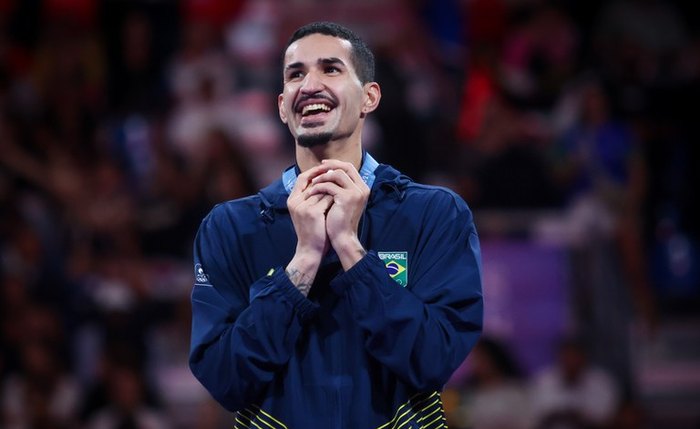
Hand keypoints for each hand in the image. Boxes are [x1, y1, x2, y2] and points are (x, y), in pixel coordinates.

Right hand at [286, 168, 333, 293]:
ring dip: (333, 188)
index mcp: (292, 200)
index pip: (302, 178)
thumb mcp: (308, 212)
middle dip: (326, 177)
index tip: (328, 169)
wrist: (310, 250)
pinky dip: (335, 198)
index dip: (315, 172)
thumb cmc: (312, 231)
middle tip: (339, 176)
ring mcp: (302, 206)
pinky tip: (342, 200)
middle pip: (312, 181)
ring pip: (322, 189)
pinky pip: (327, 199)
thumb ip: (312, 197)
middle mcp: (295, 201)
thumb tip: (325, 180)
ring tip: (342, 188)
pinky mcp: (312, 212)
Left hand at [308, 159, 369, 269]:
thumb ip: (340, 187)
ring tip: (313, 183)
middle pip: (346, 167)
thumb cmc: (340, 221)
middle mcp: (362, 188)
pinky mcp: (346, 198)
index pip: (350, 168)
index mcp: (362, 188)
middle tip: (317, 169)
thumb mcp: (342, 201)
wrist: (343, 238)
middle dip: (329, 166)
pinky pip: (329, 186)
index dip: (336, 164)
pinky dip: (319, 187)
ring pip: (337, 174)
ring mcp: (355, 192)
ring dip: (322, 177)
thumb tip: (327, 173)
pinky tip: (311, 192)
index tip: (323, 165)